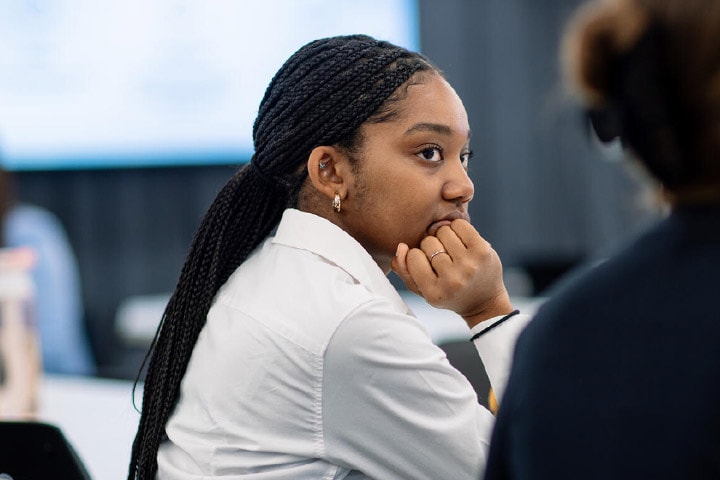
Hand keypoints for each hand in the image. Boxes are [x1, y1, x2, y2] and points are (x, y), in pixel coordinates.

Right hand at [392, 219, 512, 327]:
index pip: (412, 256)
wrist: (485, 301)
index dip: (416, 255)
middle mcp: (452, 280)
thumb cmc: (448, 293)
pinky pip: (460, 224)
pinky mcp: (483, 250)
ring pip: (443, 230)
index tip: (425, 263)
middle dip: (431, 245)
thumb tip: (401, 246)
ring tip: (450, 248)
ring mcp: (469, 264)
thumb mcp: (422, 289)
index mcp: (434, 293)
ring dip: (443, 235)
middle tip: (440, 256)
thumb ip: (404, 270)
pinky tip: (460, 240)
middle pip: (428, 242)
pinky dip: (457, 227)